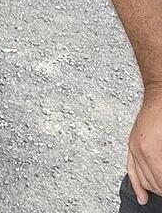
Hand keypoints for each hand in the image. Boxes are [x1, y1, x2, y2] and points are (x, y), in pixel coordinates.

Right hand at [128, 84, 161, 203]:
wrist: (159, 95)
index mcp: (150, 150)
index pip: (160, 182)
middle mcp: (138, 150)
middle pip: (152, 183)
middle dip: (161, 188)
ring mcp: (133, 147)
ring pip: (141, 179)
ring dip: (153, 187)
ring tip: (160, 190)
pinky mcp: (132, 144)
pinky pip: (131, 169)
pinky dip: (137, 184)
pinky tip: (142, 195)